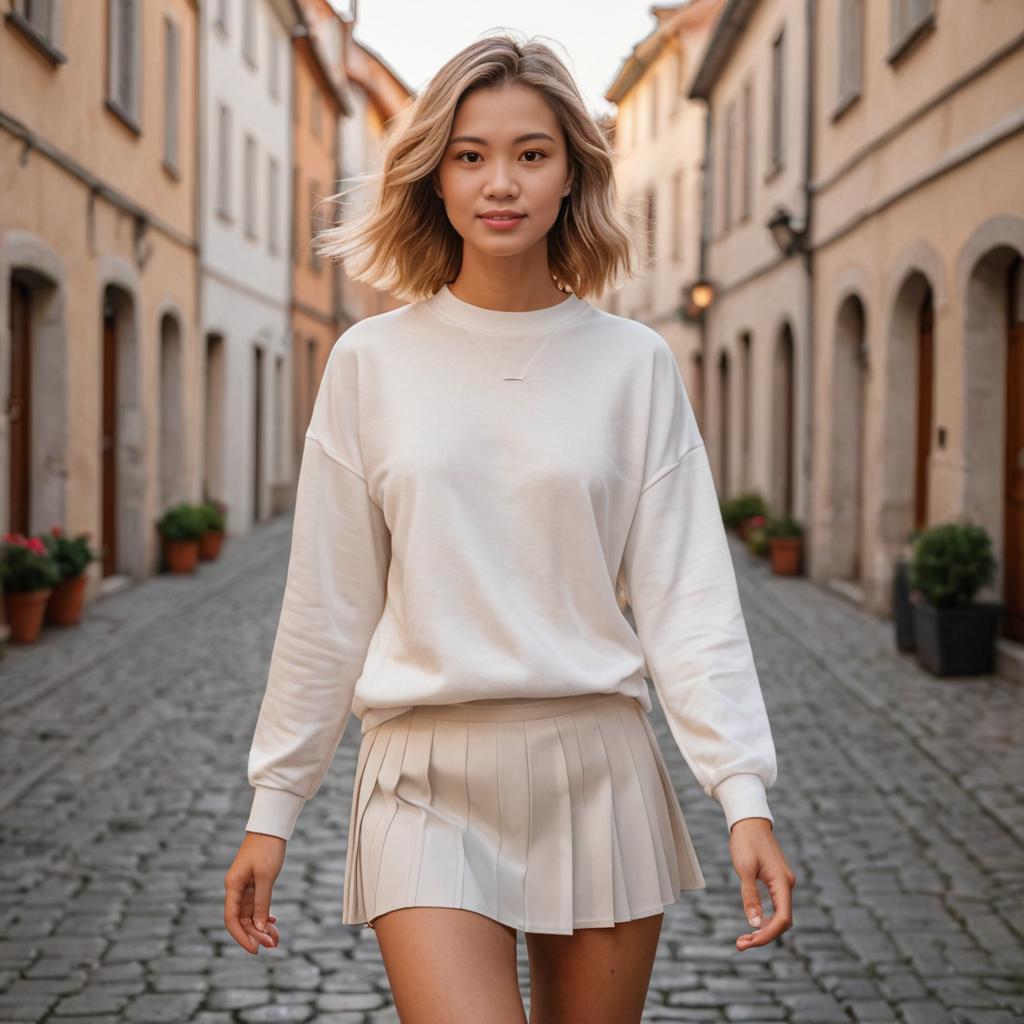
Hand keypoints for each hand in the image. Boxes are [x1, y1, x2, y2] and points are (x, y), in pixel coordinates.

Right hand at [224, 831, 286, 953]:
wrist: (271, 827)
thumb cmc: (267, 849)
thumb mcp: (266, 877)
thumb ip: (262, 903)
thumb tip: (259, 927)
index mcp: (233, 887)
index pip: (232, 920)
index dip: (242, 937)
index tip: (255, 950)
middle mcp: (235, 889)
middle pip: (242, 919)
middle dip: (256, 934)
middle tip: (274, 945)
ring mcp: (244, 886)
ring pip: (250, 914)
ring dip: (262, 927)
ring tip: (277, 938)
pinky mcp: (254, 882)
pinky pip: (256, 905)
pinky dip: (264, 914)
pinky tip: (273, 921)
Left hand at [728, 817, 794, 950]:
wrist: (749, 821)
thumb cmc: (746, 842)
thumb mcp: (744, 868)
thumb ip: (750, 896)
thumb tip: (755, 924)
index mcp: (783, 882)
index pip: (782, 919)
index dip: (768, 935)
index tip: (749, 942)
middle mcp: (787, 884)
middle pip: (782, 921)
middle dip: (764, 936)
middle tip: (740, 944)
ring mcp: (784, 882)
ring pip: (779, 914)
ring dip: (764, 929)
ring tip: (744, 939)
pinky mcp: (777, 880)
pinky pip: (776, 905)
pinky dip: (765, 918)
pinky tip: (753, 924)